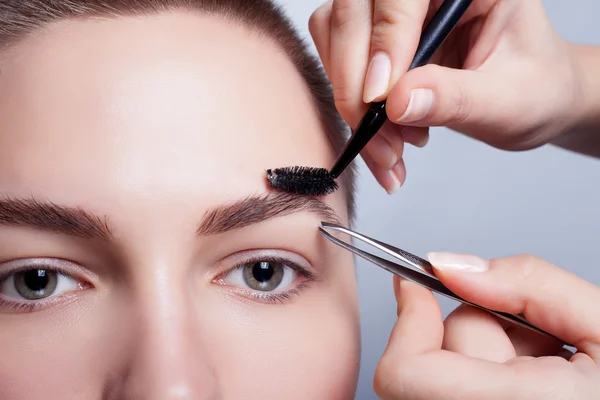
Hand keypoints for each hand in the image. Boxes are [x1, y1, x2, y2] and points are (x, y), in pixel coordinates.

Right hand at [309, 0, 586, 192]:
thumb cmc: (536, 89)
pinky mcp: (378, 42)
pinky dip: (353, 110)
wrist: (534, 101)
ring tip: (391, 146)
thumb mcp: (508, 100)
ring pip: (336, 35)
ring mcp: (396, 15)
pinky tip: (386, 140)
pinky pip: (341, 65)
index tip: (381, 97)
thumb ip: (455, 98)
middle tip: (376, 133)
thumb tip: (397, 103)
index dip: (386, 39)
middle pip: (354, 10)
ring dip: (351, 98)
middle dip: (355, 79)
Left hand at [374, 253, 599, 398]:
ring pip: (442, 380)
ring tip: (544, 366)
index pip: (407, 376)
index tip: (416, 286)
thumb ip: (529, 284)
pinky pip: (457, 394)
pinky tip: (532, 382)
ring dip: (485, 356)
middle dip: (473, 332)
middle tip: (533, 337)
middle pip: (428, 367)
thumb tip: (450, 265)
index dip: (407, 325)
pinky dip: (484, 377)